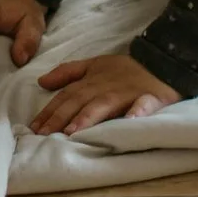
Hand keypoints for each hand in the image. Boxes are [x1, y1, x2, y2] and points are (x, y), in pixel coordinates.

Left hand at [30, 53, 178, 134]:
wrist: (164, 61)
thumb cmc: (127, 70)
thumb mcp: (95, 65)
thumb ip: (68, 72)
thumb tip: (41, 81)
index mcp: (92, 80)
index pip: (66, 95)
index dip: (49, 111)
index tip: (33, 128)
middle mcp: (105, 87)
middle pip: (79, 101)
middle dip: (60, 117)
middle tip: (44, 135)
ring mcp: (127, 93)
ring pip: (104, 104)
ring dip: (88, 117)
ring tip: (73, 132)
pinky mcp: (150, 98)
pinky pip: (143, 105)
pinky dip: (137, 112)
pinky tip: (129, 121)